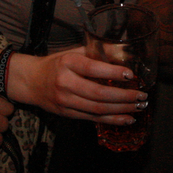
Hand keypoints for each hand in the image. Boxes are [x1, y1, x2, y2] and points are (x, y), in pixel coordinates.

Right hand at [15, 48, 145, 124]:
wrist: (30, 82)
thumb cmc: (56, 64)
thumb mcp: (73, 52)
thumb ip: (96, 52)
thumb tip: (123, 52)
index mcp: (68, 63)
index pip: (93, 69)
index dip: (113, 72)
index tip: (131, 75)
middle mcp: (65, 83)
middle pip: (99, 93)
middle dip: (124, 96)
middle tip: (141, 95)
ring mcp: (65, 101)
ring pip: (98, 109)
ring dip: (122, 109)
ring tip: (139, 106)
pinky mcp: (68, 114)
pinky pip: (93, 119)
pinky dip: (112, 120)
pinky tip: (127, 118)